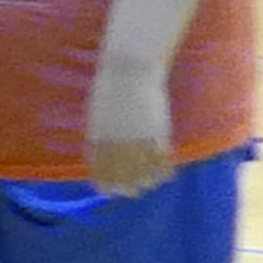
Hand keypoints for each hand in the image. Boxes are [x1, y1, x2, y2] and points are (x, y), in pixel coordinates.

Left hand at [83, 68, 174, 200]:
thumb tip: (99, 151)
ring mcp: (136, 141)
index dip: (105, 185)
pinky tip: (166, 173)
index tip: (108, 191)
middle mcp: (115, 144)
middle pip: (122, 178)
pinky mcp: (156, 135)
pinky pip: (162, 163)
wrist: (129, 71)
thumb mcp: (97, 114)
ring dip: (146, 181)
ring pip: (143, 175)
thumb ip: (99, 134)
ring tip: (149, 183)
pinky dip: (164, 171)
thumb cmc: (111, 89)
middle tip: (132, 191)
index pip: (100, 172)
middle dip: (126, 187)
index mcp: (97, 138)